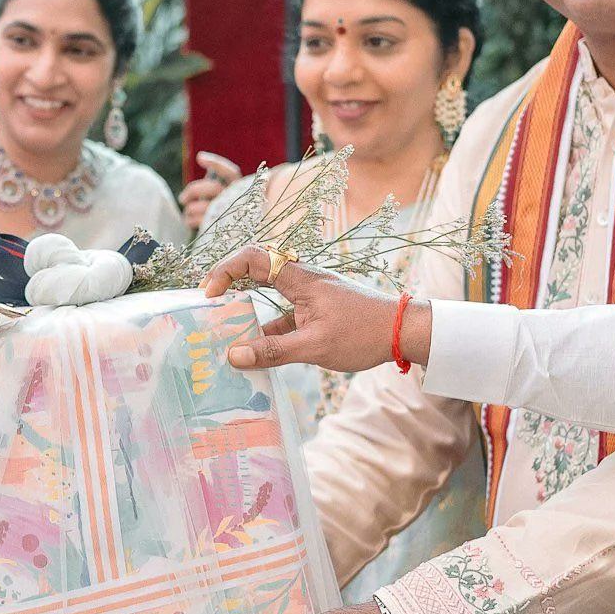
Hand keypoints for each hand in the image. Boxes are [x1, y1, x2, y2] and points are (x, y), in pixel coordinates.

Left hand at [178, 152, 242, 232]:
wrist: (235, 238)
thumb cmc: (225, 212)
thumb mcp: (222, 195)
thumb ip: (214, 182)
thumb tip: (201, 159)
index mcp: (240, 188)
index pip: (230, 172)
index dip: (216, 163)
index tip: (199, 157)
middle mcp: (238, 200)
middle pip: (213, 188)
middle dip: (193, 190)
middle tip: (181, 199)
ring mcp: (230, 214)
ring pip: (206, 206)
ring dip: (191, 209)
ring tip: (186, 213)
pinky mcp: (222, 228)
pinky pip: (202, 221)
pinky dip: (191, 220)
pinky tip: (187, 221)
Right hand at [200, 247, 430, 373]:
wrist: (404, 332)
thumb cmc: (363, 334)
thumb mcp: (314, 347)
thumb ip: (273, 351)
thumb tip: (232, 355)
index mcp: (301, 278)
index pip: (253, 257)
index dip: (225, 270)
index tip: (209, 295)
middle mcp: (304, 279)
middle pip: (257, 268)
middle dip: (230, 282)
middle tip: (210, 305)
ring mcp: (311, 294)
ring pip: (270, 294)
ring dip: (248, 309)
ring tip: (227, 332)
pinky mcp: (318, 310)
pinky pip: (284, 314)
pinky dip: (267, 329)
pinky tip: (258, 353)